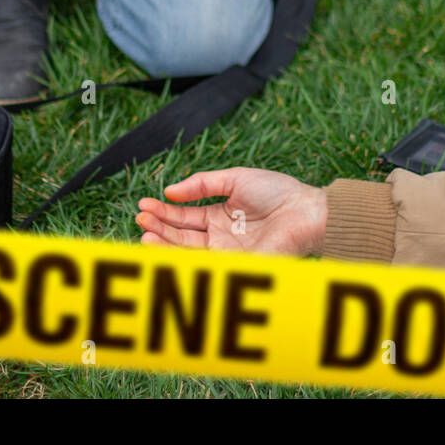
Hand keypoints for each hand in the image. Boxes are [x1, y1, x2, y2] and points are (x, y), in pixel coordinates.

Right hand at [136, 167, 327, 254]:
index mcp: (219, 216)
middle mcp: (219, 237)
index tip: (143, 204)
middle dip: (158, 227)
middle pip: (181, 234)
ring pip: (188, 251)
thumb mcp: (234, 178)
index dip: (163, 212)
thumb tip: (169, 191)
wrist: (305, 209)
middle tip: (139, 218)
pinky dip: (182, 257)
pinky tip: (165, 245)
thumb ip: (201, 184)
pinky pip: (205, 264)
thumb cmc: (276, 191)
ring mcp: (226, 253)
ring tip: (144, 233)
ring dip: (164, 242)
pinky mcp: (235, 266)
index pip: (184, 216)